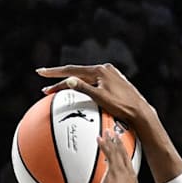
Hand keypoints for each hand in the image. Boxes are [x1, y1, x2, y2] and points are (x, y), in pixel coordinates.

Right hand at [37, 64, 151, 127]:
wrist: (141, 112)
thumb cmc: (122, 107)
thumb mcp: (100, 98)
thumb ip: (83, 88)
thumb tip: (68, 80)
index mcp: (100, 70)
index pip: (71, 70)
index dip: (54, 72)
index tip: (40, 72)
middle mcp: (105, 69)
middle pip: (77, 74)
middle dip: (61, 80)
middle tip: (46, 88)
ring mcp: (110, 75)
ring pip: (86, 78)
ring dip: (72, 84)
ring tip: (59, 91)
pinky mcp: (115, 82)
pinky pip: (94, 83)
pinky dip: (84, 87)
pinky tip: (80, 92)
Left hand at [95, 129, 138, 182]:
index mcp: (132, 180)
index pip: (129, 163)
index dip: (124, 153)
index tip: (120, 146)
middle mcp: (130, 173)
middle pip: (125, 154)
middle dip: (120, 143)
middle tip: (116, 133)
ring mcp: (124, 171)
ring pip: (118, 151)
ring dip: (113, 140)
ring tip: (108, 131)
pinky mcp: (116, 170)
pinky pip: (110, 154)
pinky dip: (105, 145)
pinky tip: (99, 139)